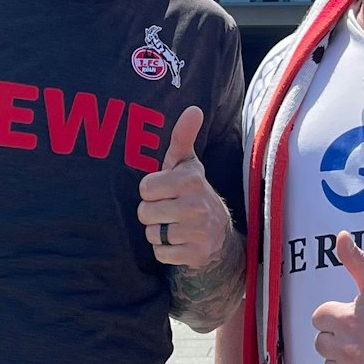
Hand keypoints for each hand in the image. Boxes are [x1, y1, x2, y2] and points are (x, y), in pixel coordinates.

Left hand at [138, 107, 230, 268]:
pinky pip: (161, 254)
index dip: (151, 191)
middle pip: (145, 213)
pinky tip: (179, 242)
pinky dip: (166, 251)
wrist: (218, 234)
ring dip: (158, 233)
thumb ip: (182, 137)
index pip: (145, 188)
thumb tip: (193, 109)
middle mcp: (197, 206)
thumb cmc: (192, 193)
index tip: (165, 192)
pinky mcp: (196, 254)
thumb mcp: (187, 165)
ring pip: (152, 234)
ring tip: (174, 225)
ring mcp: (198, 232)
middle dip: (152, 214)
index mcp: (191, 181)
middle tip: (169, 210)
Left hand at [311, 232, 363, 363]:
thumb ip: (355, 260)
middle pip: (321, 344)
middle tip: (362, 333)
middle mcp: (346, 348)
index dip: (335, 315)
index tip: (354, 316)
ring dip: (342, 360)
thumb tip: (340, 235)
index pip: (319, 318)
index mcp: (344, 319)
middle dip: (335, 337)